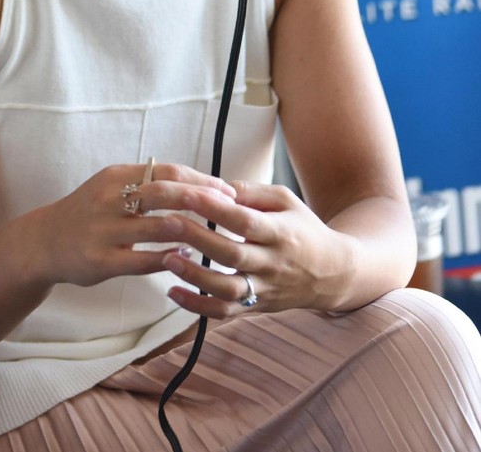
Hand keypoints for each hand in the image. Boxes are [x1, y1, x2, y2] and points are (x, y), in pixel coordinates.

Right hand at [42, 163, 236, 287]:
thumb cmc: (90, 212)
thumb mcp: (112, 187)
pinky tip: (185, 257)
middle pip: (166, 193)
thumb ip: (147, 183)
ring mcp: (104, 230)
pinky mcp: (100, 260)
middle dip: (203, 200)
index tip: (228, 189)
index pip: (168, 171)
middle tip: (230, 210)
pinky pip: (142, 259)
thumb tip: (196, 182)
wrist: (45, 242)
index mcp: (117, 176)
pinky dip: (168, 257)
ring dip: (191, 230)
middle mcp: (110, 198)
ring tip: (215, 234)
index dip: (201, 179)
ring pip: (157, 226)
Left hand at [159, 182, 354, 317]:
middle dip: (197, 239)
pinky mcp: (256, 307)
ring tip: (166, 259)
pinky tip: (173, 292)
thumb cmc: (303, 229)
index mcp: (281, 232)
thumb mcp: (286, 200)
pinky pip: (224, 313)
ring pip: (227, 290)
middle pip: (231, 255)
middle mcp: (273, 264)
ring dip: (194, 276)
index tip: (187, 196)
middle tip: (167, 223)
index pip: (245, 221)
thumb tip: (217, 185)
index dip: (215, 209)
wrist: (332, 273)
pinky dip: (196, 306)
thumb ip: (252, 192)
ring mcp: (265, 289)